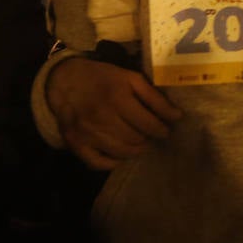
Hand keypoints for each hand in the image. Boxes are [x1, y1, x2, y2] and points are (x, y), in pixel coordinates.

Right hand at [47, 57, 181, 170]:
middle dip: (148, 139)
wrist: (65, 81)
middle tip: (150, 135)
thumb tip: (177, 116)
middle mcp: (102, 118)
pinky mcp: (76, 145)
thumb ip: (154, 97)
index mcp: (117, 98)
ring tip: (139, 143)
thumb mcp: (130, 78)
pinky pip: (100, 164)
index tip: (165, 130)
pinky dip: (113, 162)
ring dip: (135, 150)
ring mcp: (88, 134)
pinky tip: (119, 152)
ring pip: (122, 153)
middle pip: (137, 140)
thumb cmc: (102, 78)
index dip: (161, 130)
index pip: (148, 124)